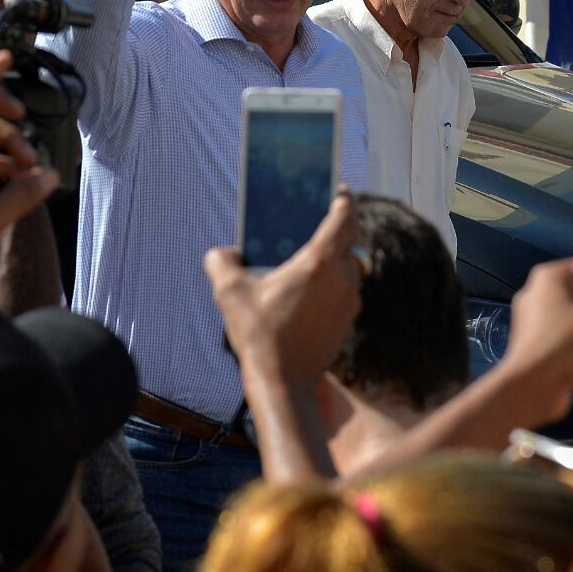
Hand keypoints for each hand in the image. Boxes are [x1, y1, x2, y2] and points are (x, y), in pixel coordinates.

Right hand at [204, 192, 362, 386]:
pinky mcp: (348, 318)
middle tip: (322, 218)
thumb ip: (221, 262)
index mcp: (319, 262)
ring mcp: (349, 300)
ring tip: (311, 256)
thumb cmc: (260, 335)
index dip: (344, 199)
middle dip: (341, 226)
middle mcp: (342, 277)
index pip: (343, 218)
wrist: (284, 382)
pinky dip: (335, 281)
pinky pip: (347, 288)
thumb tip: (222, 253)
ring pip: (352, 265)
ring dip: (338, 256)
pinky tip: (310, 288)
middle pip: (352, 239)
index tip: (340, 189)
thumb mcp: (229, 293)